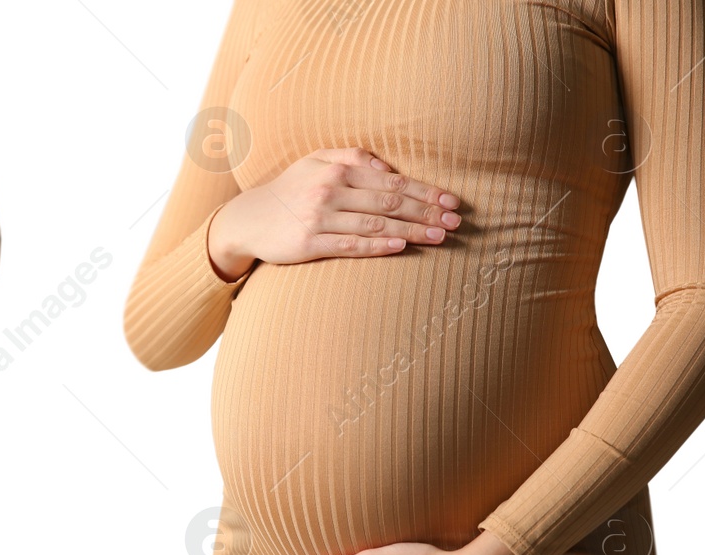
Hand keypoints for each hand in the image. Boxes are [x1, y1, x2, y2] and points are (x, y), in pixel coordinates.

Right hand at [207, 147, 463, 280]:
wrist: (248, 219)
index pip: (392, 181)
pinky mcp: (309, 243)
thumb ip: (352, 157)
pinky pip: (350, 245)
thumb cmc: (290, 189)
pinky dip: (378, 246)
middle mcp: (329, 191)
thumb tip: (388, 167)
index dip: (426, 192)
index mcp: (336, 169)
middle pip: (389, 202)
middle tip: (456, 222)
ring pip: (375, 225)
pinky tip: (401, 248)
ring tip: (440, 237)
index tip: (452, 202)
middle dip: (427, 212)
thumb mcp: (315, 161)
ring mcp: (319, 218)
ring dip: (412, 231)